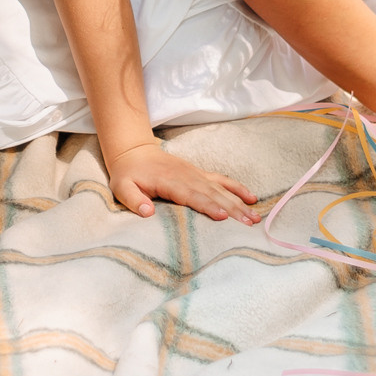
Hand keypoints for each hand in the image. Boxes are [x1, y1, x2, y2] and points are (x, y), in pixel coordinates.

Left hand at [107, 143, 257, 222]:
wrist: (134, 152)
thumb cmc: (128, 174)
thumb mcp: (122, 187)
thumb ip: (134, 200)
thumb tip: (147, 213)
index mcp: (170, 181)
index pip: (192, 195)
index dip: (207, 206)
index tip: (222, 217)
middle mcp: (188, 176)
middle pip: (213, 194)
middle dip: (232, 209)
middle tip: (248, 224)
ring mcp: (196, 174)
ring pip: (221, 189)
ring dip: (239, 203)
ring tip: (254, 217)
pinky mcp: (200, 174)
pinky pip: (222, 180)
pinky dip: (237, 188)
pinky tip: (252, 198)